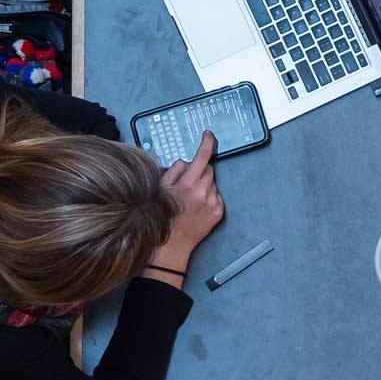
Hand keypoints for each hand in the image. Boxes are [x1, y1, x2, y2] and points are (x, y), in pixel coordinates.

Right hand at [147, 132, 223, 274]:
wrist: (172, 244)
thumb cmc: (164, 216)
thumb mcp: (161, 189)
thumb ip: (175, 170)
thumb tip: (187, 162)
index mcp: (189, 183)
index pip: (202, 156)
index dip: (207, 143)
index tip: (208, 135)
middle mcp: (204, 191)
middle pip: (209, 169)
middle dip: (200, 172)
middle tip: (188, 184)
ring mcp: (213, 202)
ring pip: (213, 183)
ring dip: (204, 186)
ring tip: (191, 200)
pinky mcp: (219, 212)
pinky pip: (216, 196)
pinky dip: (209, 197)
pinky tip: (197, 208)